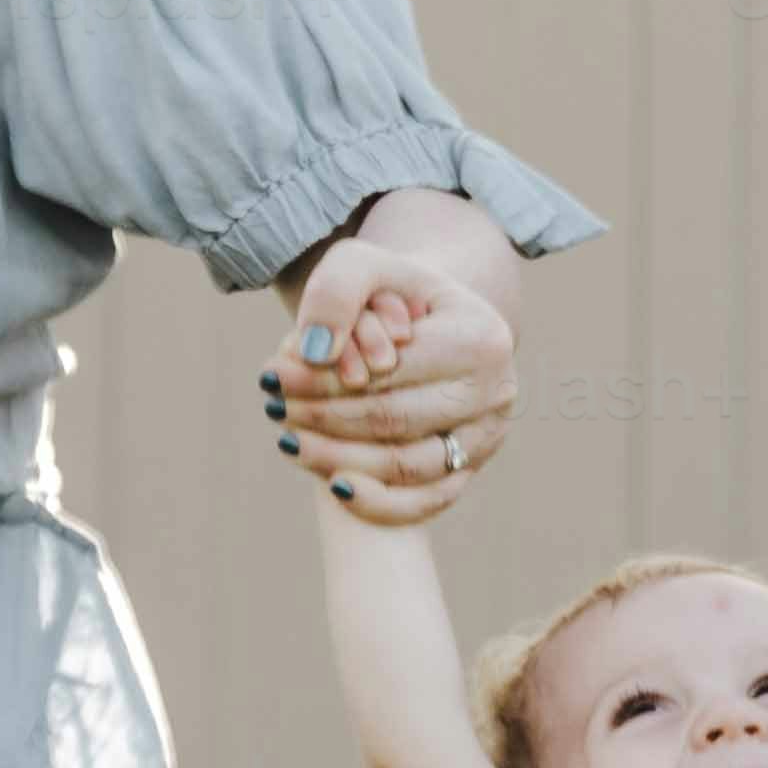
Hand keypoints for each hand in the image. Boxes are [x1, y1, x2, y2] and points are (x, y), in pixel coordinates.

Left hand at [263, 241, 516, 527]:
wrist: (432, 324)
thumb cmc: (393, 293)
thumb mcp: (364, 265)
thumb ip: (337, 290)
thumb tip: (316, 351)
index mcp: (481, 337)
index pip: (389, 369)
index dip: (324, 378)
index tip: (271, 375)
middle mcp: (496, 392)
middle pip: (394, 419)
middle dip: (324, 418)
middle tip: (274, 409)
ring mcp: (486, 437)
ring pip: (405, 466)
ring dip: (338, 459)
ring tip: (289, 440)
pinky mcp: (471, 470)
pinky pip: (424, 502)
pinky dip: (376, 501)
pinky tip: (331, 483)